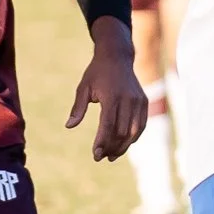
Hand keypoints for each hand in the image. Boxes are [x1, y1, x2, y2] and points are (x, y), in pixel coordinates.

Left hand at [66, 21, 148, 159]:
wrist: (117, 57)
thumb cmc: (97, 73)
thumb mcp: (83, 87)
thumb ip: (78, 108)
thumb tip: (69, 126)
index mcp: (112, 96)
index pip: (108, 125)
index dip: (102, 142)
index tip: (95, 155)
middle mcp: (128, 99)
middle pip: (121, 132)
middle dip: (111, 148)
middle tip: (100, 157)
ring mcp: (138, 101)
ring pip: (133, 132)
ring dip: (123, 147)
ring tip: (111, 156)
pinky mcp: (144, 102)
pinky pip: (141, 126)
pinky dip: (133, 138)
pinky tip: (123, 145)